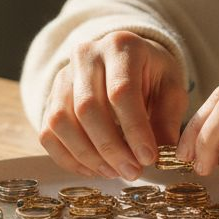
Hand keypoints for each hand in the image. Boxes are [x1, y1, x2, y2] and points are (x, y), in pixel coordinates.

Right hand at [39, 31, 188, 180]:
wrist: (125, 61)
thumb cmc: (151, 75)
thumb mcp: (170, 88)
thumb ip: (168, 118)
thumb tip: (165, 153)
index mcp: (121, 46)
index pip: (121, 90)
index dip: (134, 129)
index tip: (148, 157)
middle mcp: (86, 55)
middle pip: (87, 107)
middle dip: (110, 148)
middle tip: (132, 172)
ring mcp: (62, 76)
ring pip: (61, 122)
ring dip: (88, 156)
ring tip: (114, 172)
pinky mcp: (50, 98)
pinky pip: (48, 133)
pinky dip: (68, 158)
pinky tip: (94, 169)